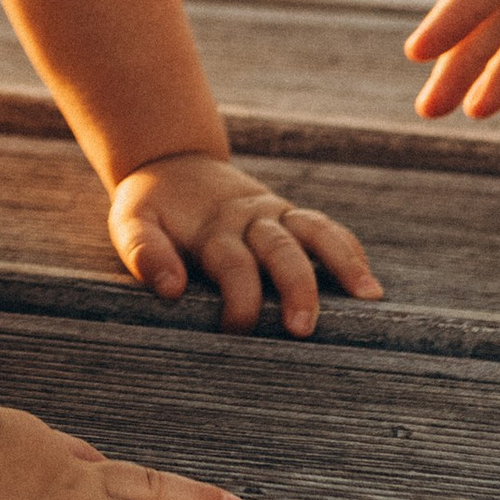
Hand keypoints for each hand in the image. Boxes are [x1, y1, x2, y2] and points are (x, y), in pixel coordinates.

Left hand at [108, 152, 381, 335]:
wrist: (173, 164)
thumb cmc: (152, 207)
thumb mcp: (131, 222)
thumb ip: (144, 252)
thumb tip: (171, 289)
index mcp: (212, 226)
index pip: (233, 263)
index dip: (239, 300)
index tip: (236, 334)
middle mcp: (249, 217)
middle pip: (281, 249)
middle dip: (296, 288)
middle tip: (303, 329)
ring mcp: (275, 213)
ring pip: (315, 231)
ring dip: (342, 262)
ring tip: (368, 297)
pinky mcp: (290, 215)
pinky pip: (325, 228)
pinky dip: (349, 251)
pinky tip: (368, 284)